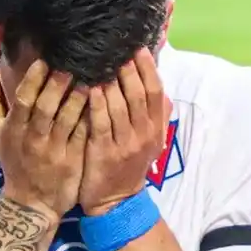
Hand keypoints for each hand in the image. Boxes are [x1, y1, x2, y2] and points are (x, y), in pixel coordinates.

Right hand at [0, 60, 89, 223]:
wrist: (31, 204)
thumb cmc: (15, 163)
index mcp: (13, 129)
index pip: (23, 100)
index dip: (33, 79)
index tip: (44, 60)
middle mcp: (33, 139)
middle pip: (45, 107)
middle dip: (58, 83)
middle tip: (72, 63)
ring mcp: (54, 150)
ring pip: (67, 119)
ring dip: (78, 97)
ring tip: (91, 77)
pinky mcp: (72, 160)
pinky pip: (82, 134)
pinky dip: (90, 116)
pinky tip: (101, 101)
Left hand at [78, 48, 171, 214]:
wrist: (115, 201)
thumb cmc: (129, 165)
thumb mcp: (150, 142)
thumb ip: (156, 117)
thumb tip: (161, 89)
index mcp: (155, 128)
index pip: (155, 91)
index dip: (148, 69)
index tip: (138, 48)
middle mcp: (144, 134)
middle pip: (138, 94)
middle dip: (128, 70)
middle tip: (116, 50)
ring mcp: (125, 144)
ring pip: (121, 106)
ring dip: (111, 82)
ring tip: (100, 62)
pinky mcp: (105, 153)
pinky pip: (101, 123)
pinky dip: (96, 104)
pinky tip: (88, 88)